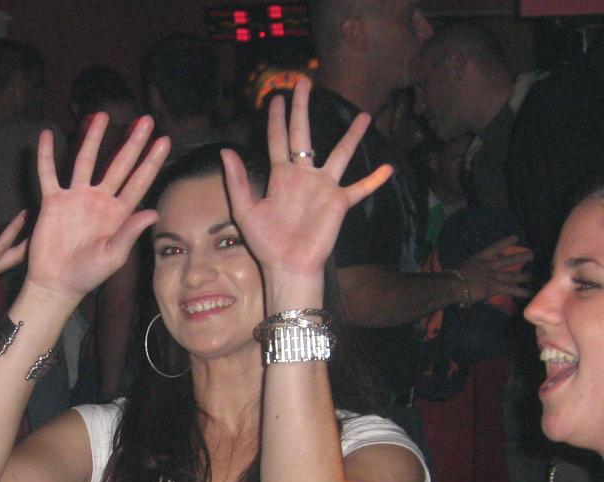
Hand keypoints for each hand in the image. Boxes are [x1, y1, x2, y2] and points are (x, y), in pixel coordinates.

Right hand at [25, 113, 169, 299]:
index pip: (139, 182)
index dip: (151, 161)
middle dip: (132, 142)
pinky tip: (47, 135)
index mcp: (118, 213)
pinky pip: (48, 174)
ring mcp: (76, 198)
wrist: (57, 283)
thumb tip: (153, 212)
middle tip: (145, 120)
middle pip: (118, 164)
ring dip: (93, 139)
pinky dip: (46, 156)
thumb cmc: (88, 274)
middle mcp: (99, 201)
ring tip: (101, 115)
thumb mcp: (114, 256)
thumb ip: (131, 232)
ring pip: (85, 161)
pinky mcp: (53, 202)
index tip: (164, 140)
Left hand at [222, 78, 391, 282]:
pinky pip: (360, 189)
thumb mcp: (245, 210)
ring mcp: (323, 188)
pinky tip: (388, 168)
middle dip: (303, 109)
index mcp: (280, 177)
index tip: (277, 96)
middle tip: (304, 82)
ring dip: (352, 136)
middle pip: (304, 135)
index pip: (278, 140)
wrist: (287, 266)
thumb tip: (226, 150)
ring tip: (365, 115)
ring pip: (340, 154)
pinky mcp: (339, 203)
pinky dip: (374, 180)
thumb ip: (238, 180)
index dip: (277, 118)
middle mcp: (303, 176)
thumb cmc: (265, 242)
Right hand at [457, 236, 533, 303]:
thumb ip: (469, 272)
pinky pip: (510, 289)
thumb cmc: (450, 278)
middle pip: (508, 260)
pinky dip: (521, 291)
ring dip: (524, 276)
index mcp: (478, 259)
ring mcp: (492, 276)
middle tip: (531, 254)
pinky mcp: (494, 287)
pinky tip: (529, 293)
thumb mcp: (460, 269)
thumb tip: (469, 279)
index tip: (515, 237)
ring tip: (533, 276)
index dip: (505, 242)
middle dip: (520, 257)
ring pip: (512, 275)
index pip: (494, 248)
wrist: (451, 285)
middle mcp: (488, 266)